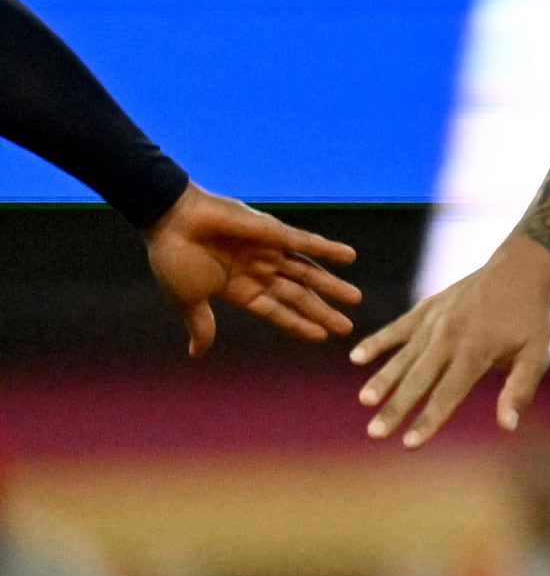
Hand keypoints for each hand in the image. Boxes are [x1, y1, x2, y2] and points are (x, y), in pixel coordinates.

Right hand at [144, 185, 361, 356]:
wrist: (169, 221)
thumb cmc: (174, 258)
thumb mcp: (189, 299)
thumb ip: (201, 324)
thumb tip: (196, 354)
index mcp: (239, 288)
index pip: (277, 311)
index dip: (298, 324)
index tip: (322, 336)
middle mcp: (258, 270)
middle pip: (298, 294)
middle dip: (322, 310)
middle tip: (348, 327)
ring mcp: (267, 250)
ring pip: (307, 271)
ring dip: (331, 284)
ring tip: (355, 299)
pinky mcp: (271, 230)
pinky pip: (305, 241)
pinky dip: (328, 248)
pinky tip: (350, 257)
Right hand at [350, 235, 549, 446]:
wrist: (519, 269)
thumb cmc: (530, 319)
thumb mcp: (536, 354)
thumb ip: (520, 389)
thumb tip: (508, 426)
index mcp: (477, 351)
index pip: (448, 393)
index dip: (429, 420)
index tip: (409, 444)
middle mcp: (450, 337)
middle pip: (419, 379)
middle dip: (396, 408)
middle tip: (374, 433)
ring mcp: (435, 321)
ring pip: (403, 356)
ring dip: (382, 379)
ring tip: (365, 401)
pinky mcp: (426, 308)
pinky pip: (398, 327)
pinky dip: (377, 341)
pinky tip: (356, 358)